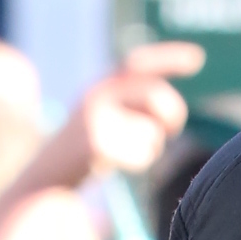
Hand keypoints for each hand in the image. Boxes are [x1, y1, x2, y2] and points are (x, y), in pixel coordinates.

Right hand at [23, 43, 202, 195]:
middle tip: (173, 128)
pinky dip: (140, 161)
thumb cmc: (80, 155)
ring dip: (152, 144)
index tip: (198, 58)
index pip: (138, 64)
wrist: (41, 181)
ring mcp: (95, 119)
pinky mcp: (96, 144)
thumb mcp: (103, 121)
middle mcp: (97, 96)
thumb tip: (171, 111)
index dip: (168, 58)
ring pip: (152, 130)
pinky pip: (142, 153)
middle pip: (155, 96)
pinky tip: (120, 166)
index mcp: (101, 87)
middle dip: (173, 112)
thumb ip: (131, 108)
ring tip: (132, 152)